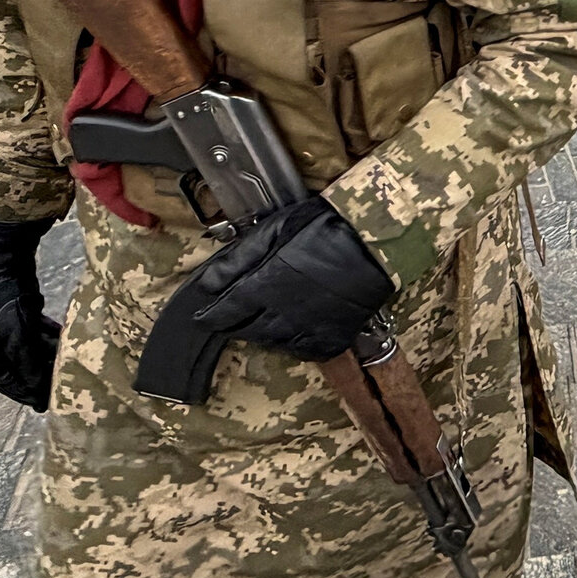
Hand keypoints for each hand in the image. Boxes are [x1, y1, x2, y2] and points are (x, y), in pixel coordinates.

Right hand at [0, 205, 60, 408]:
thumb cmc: (1, 298)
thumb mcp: (16, 336)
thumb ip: (28, 365)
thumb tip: (38, 394)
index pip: (3, 380)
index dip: (25, 392)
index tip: (45, 404)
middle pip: (15, 362)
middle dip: (39, 371)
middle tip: (62, 381)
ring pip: (25, 343)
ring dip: (45, 351)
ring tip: (67, 358)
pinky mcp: (12, 302)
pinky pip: (30, 325)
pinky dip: (44, 332)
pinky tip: (61, 334)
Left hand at [186, 196, 395, 360]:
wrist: (374, 243)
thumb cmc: (324, 227)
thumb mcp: (276, 231)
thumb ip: (239, 259)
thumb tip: (205, 282)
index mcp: (265, 285)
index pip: (225, 311)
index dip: (210, 316)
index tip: (202, 318)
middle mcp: (282, 313)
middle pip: (246, 330)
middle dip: (234, 325)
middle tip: (230, 318)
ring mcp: (307, 328)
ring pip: (273, 342)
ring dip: (260, 334)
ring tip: (260, 322)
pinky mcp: (330, 337)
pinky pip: (302, 350)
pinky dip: (291, 343)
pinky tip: (291, 330)